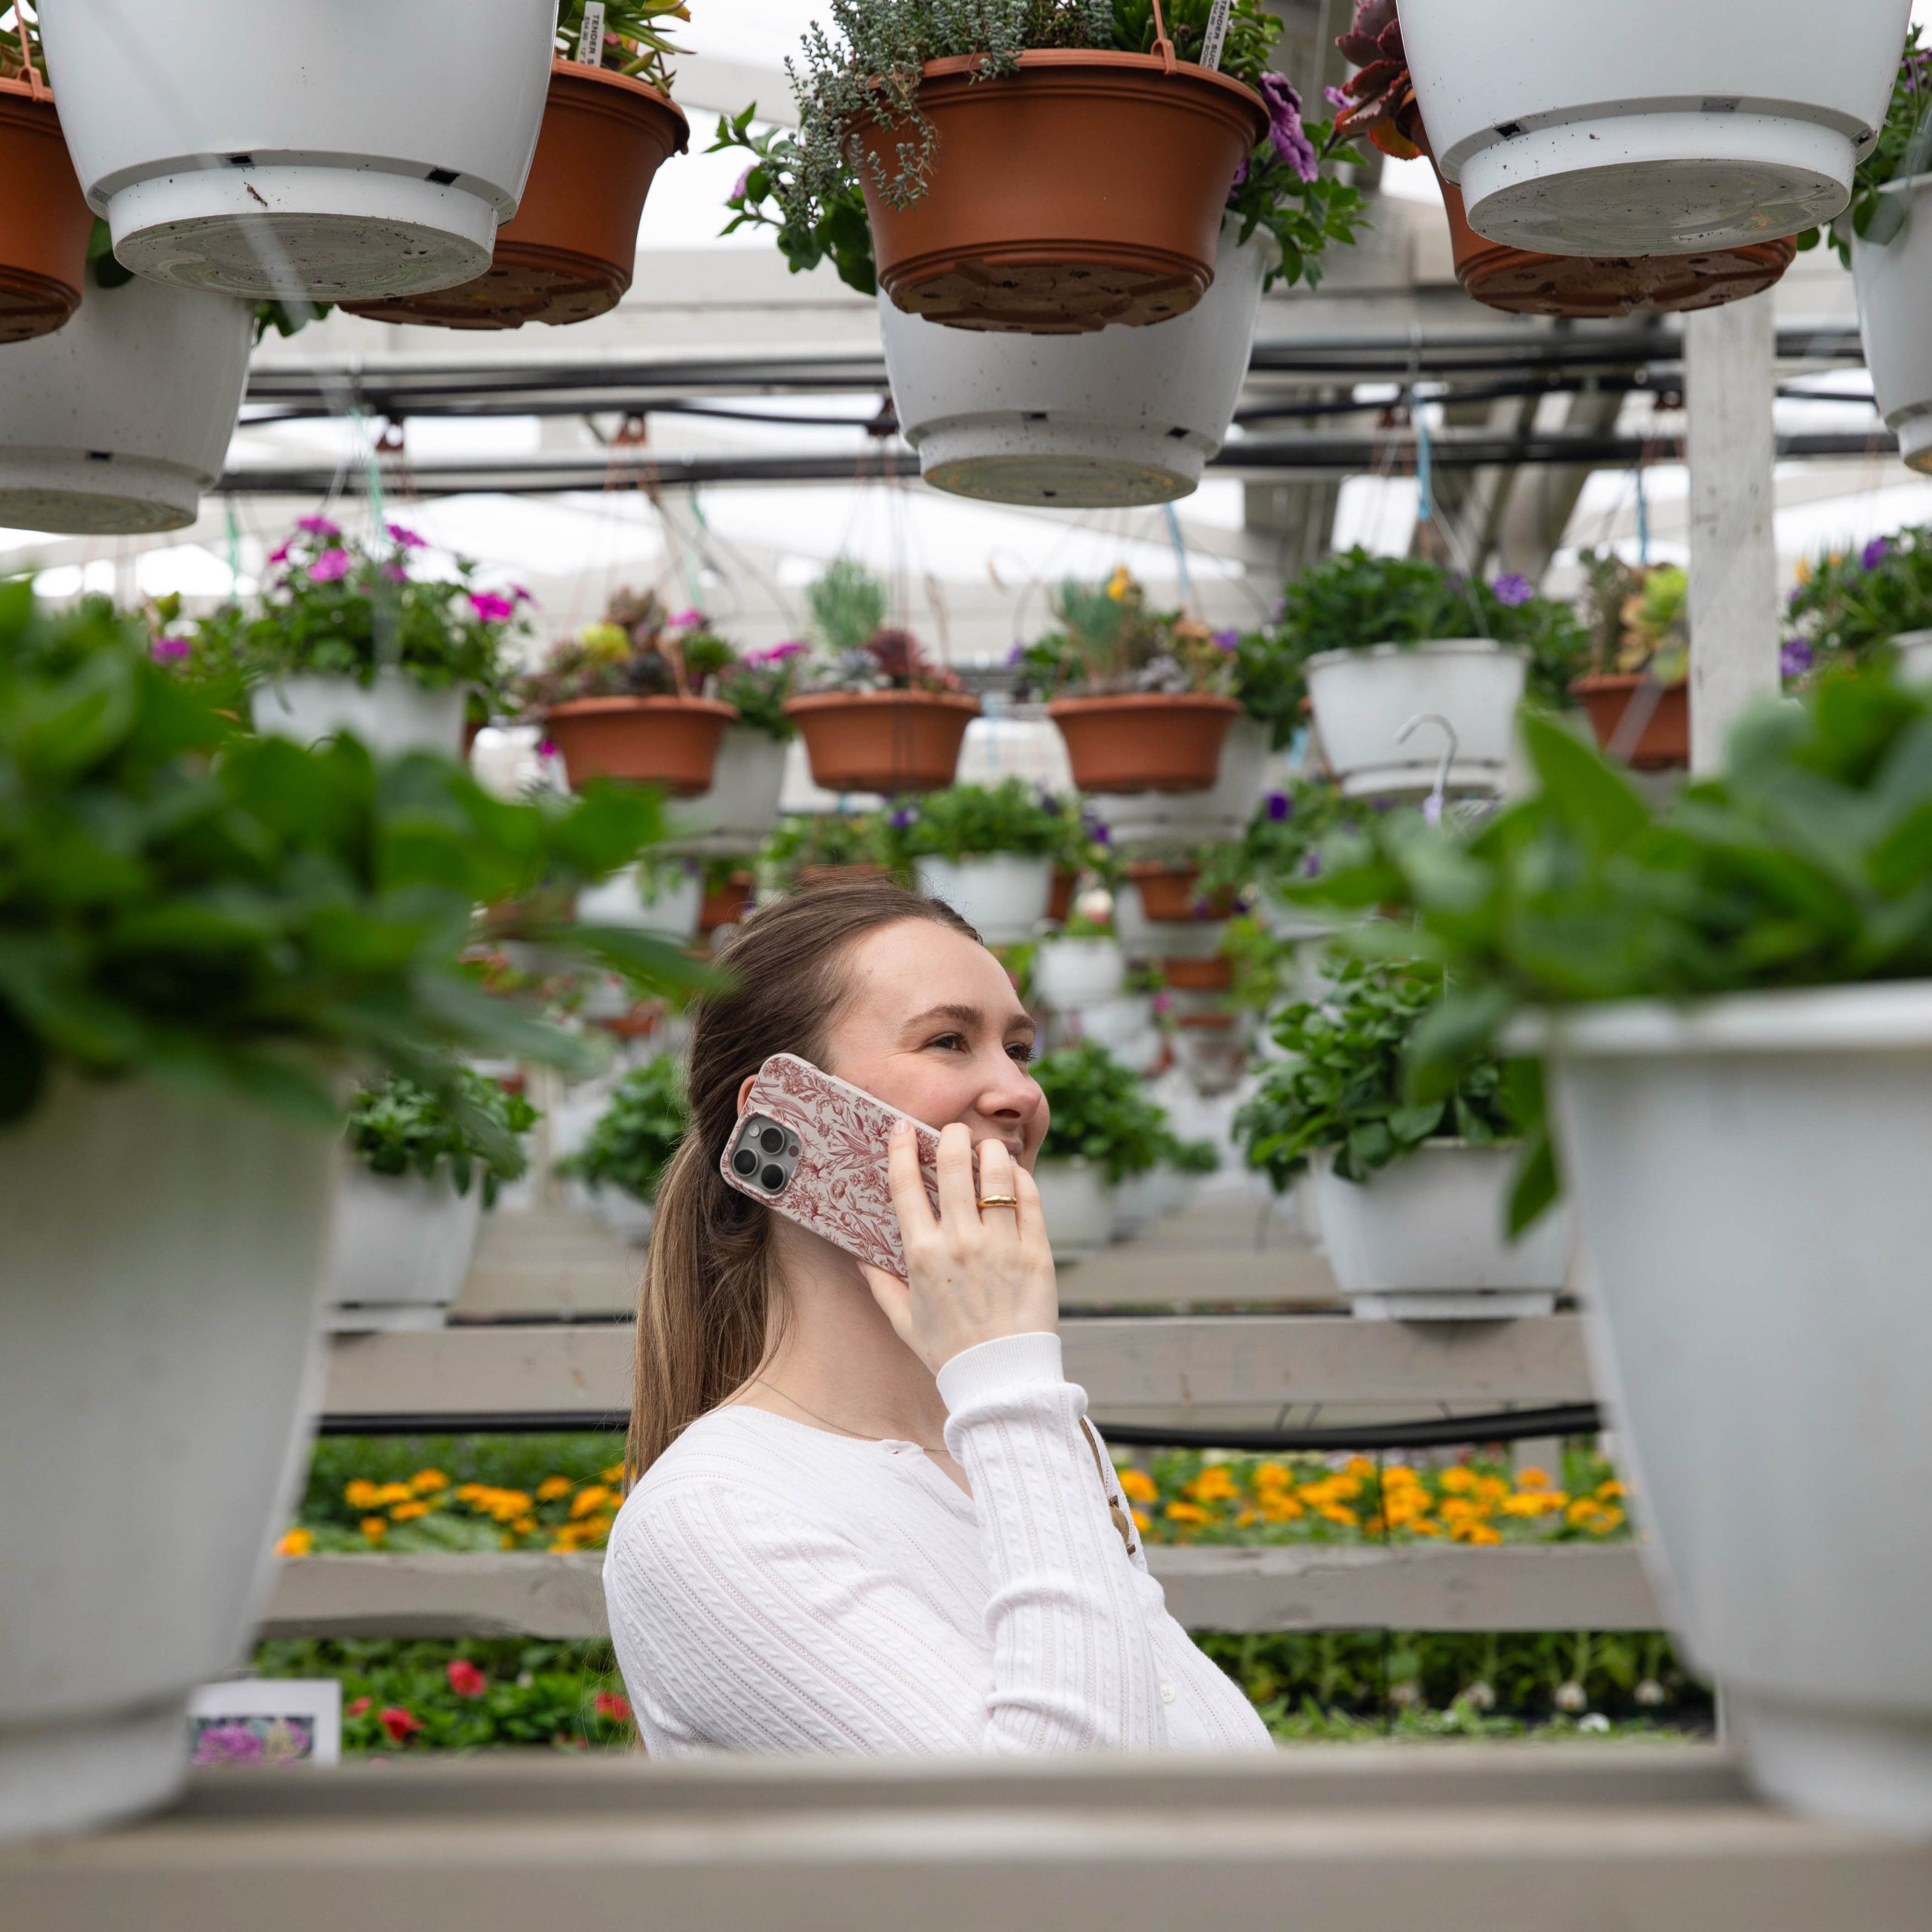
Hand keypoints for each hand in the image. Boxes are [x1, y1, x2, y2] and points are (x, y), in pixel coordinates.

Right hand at [860, 1120, 1057, 1375]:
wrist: (1001, 1378)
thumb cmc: (950, 1351)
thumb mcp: (904, 1320)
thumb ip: (880, 1284)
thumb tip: (860, 1258)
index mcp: (923, 1255)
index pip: (906, 1186)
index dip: (901, 1150)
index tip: (901, 1130)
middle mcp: (961, 1243)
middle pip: (955, 1166)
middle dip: (951, 1136)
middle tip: (952, 1133)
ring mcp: (1002, 1245)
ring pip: (997, 1173)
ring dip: (989, 1151)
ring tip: (986, 1150)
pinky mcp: (1036, 1251)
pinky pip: (1030, 1198)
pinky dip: (1021, 1178)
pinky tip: (1013, 1176)